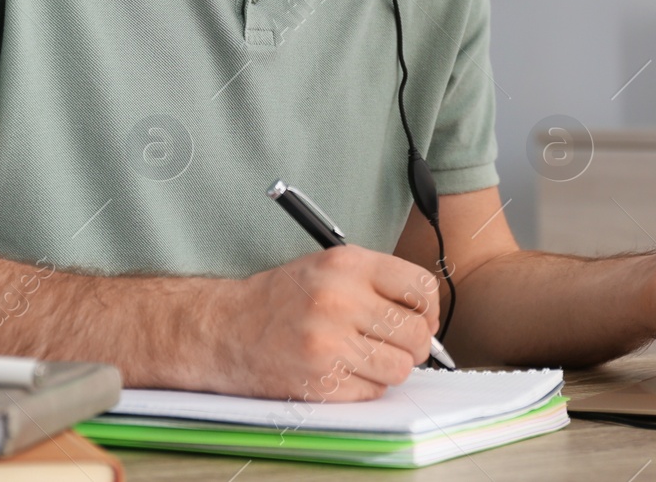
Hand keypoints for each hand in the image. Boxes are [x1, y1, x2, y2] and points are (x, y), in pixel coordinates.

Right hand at [209, 246, 440, 400]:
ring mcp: (330, 343)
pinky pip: (373, 392)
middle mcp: (340, 300)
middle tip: (396, 345)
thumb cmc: (281, 298)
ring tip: (365, 358)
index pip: (421, 287)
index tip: (421, 318)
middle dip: (414, 345)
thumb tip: (427, 317)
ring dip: (389, 369)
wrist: (226, 329)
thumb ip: (377, 283)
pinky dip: (365, 387)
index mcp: (347, 264)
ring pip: (400, 367)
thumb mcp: (327, 268)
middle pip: (417, 333)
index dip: (429, 309)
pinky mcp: (321, 380)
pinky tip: (342, 371)